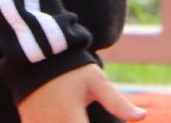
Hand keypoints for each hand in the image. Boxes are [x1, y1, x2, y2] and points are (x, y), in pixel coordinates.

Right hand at [18, 64, 143, 122]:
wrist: (36, 54)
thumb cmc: (71, 68)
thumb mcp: (97, 82)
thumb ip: (118, 103)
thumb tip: (142, 116)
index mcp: (71, 119)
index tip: (98, 121)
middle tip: (85, 115)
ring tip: (78, 113)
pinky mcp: (29, 122)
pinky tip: (68, 115)